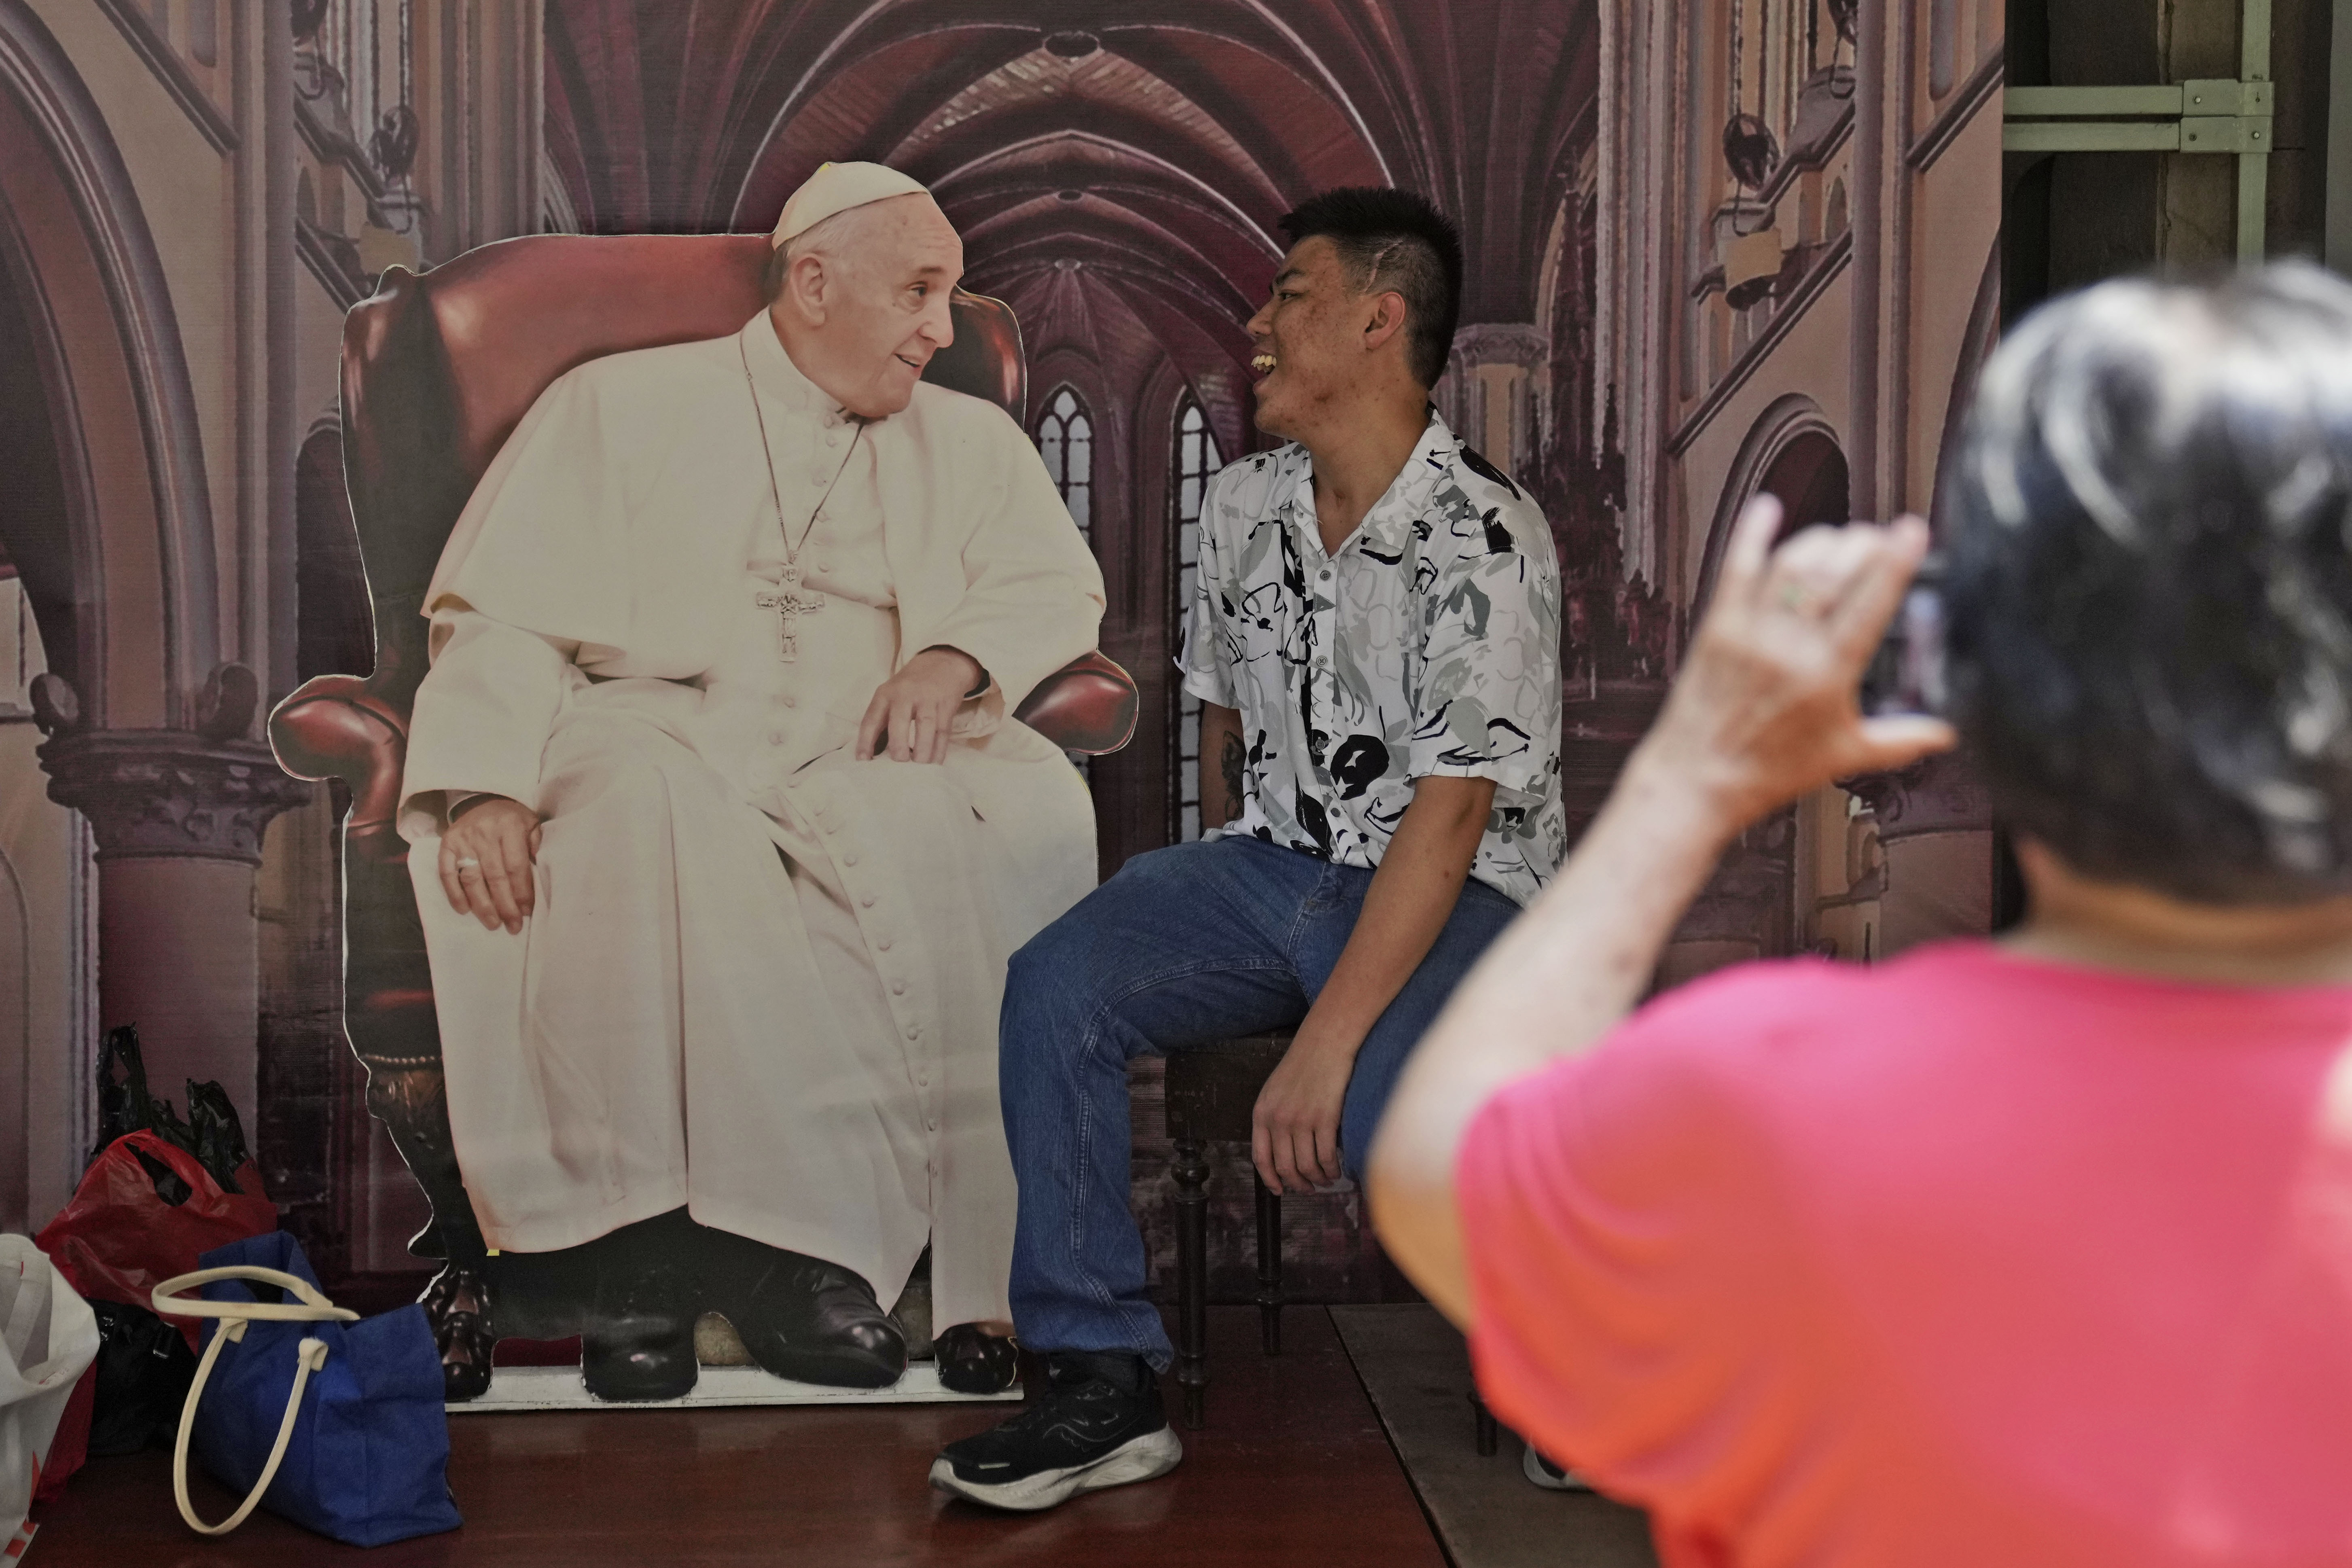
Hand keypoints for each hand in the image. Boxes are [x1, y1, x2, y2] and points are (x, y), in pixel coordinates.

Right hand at [437, 796, 541, 933]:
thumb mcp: (531, 824)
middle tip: (512, 926)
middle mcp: (484, 833)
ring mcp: (463, 839)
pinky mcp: (446, 844)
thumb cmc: (512, 819)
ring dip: (482, 905)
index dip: (521, 892)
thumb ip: (536, 847)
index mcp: (509, 826)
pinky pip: (446, 873)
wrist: (482, 799)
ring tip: (492, 924)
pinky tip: (464, 910)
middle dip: (505, 906)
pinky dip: (454, 893)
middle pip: (495, 877)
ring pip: (471, 879)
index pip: (516, 867)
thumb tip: (539, 877)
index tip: (527, 912)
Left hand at [856, 646, 982, 763]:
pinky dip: (939, 749)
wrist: (941, 664)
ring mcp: (928, 699)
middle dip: (898, 746)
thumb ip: (881, 721)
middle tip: (899, 764)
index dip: (866, 741)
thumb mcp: (890, 695)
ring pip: (926, 727)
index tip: (864, 761)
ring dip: (922, 751)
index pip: (872, 719)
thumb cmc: (909, 687)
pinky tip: (934, 763)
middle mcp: (905, 695)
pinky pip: (943, 731)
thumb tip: (873, 755)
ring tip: (920, 767)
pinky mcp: (946, 705)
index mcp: (885, 694)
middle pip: (900, 722)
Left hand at [1251, 1025, 1359, 1193]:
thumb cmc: (1302, 1064)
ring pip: (1307, 1166)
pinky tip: (1337, 1170)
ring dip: (1318, 1179)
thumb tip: (1279, 1149)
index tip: (1279, 1189)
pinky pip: (1327, 1156)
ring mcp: (1301, 1120)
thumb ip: (1272, 1118)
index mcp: (1262, 1113)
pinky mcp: (1325, 1119)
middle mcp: (1278, 1120)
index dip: (1270, 1179)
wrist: (1324, 1043)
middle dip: (1298, 1184)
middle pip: (1285, 1167)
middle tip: (1308, 1189)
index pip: (1261, 1158)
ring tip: (1326, 1180)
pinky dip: (1333, 1169)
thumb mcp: (1274, 1090)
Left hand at [1634, 495, 1956, 832]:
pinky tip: (1767, 509)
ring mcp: (1749, 632)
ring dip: (1820, 540)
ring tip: (1841, 539)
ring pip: (1790, 563)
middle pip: (1833, 572)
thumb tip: (1945, 732)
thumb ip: (1900, 739)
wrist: (1696, 782)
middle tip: (1879, 539)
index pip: (1870, 602)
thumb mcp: (1844, 756)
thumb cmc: (1766, 772)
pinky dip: (1752, 534)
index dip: (1895, 560)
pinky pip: (1737, 568)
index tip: (1913, 531)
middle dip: (1862, 544)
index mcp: (1826, 675)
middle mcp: (1787, 646)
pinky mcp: (1717, 626)